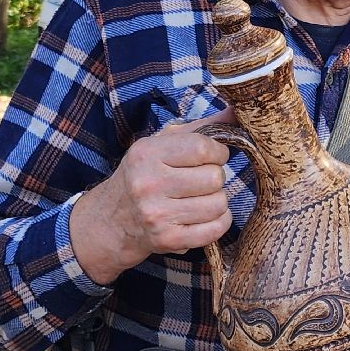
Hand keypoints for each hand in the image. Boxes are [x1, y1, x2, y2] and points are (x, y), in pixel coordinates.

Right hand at [69, 107, 236, 284]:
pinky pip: (215, 229)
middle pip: (214, 178)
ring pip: (218, 204)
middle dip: (216, 177)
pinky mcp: (167, 239)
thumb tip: (237, 110)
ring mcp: (157, 215)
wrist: (111, 220)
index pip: (203, 148)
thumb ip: (202, 127)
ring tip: (201, 198)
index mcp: (147, 154)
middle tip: (202, 180)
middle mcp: (148, 184)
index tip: (214, 156)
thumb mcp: (162, 144)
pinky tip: (206, 216)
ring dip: (217, 200)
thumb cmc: (145, 175)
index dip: (218, 152)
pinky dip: (219, 222)